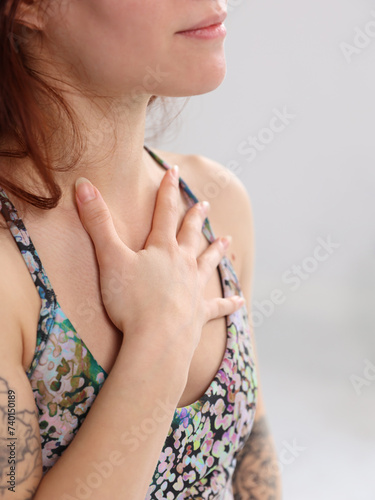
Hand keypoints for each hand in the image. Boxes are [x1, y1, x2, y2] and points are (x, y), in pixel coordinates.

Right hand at [74, 165, 243, 362]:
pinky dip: (229, 303)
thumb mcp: (110, 259)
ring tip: (226, 239)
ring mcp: (194, 289)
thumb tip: (84, 185)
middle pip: (190, 235)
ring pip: (208, 263)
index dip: (167, 190)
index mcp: (162, 250)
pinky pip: (218, 306)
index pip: (165, 212)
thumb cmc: (131, 301)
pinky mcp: (200, 314)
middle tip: (204, 204)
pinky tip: (239, 300)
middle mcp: (183, 264)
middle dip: (195, 217)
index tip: (174, 172)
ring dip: (216, 250)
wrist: (157, 340)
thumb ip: (98, 223)